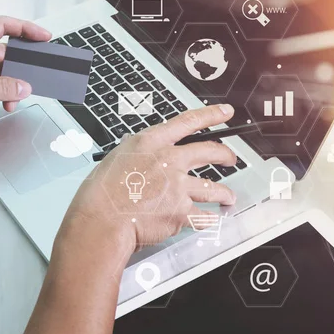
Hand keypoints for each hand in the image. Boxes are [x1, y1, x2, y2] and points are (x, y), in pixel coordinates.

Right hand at [60, 104, 237, 254]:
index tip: (225, 113)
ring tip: (228, 197)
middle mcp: (169, 160)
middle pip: (209, 151)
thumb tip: (147, 156)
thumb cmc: (102, 193)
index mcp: (151, 142)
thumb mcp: (117, 158)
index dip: (211, 115)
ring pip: (212, 188)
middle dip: (226, 155)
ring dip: (224, 193)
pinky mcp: (181, 212)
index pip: (188, 122)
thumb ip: (139, 154)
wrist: (102, 220)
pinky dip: (209, 220)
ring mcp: (178, 186)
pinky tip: (212, 220)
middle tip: (231, 158)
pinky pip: (203, 217)